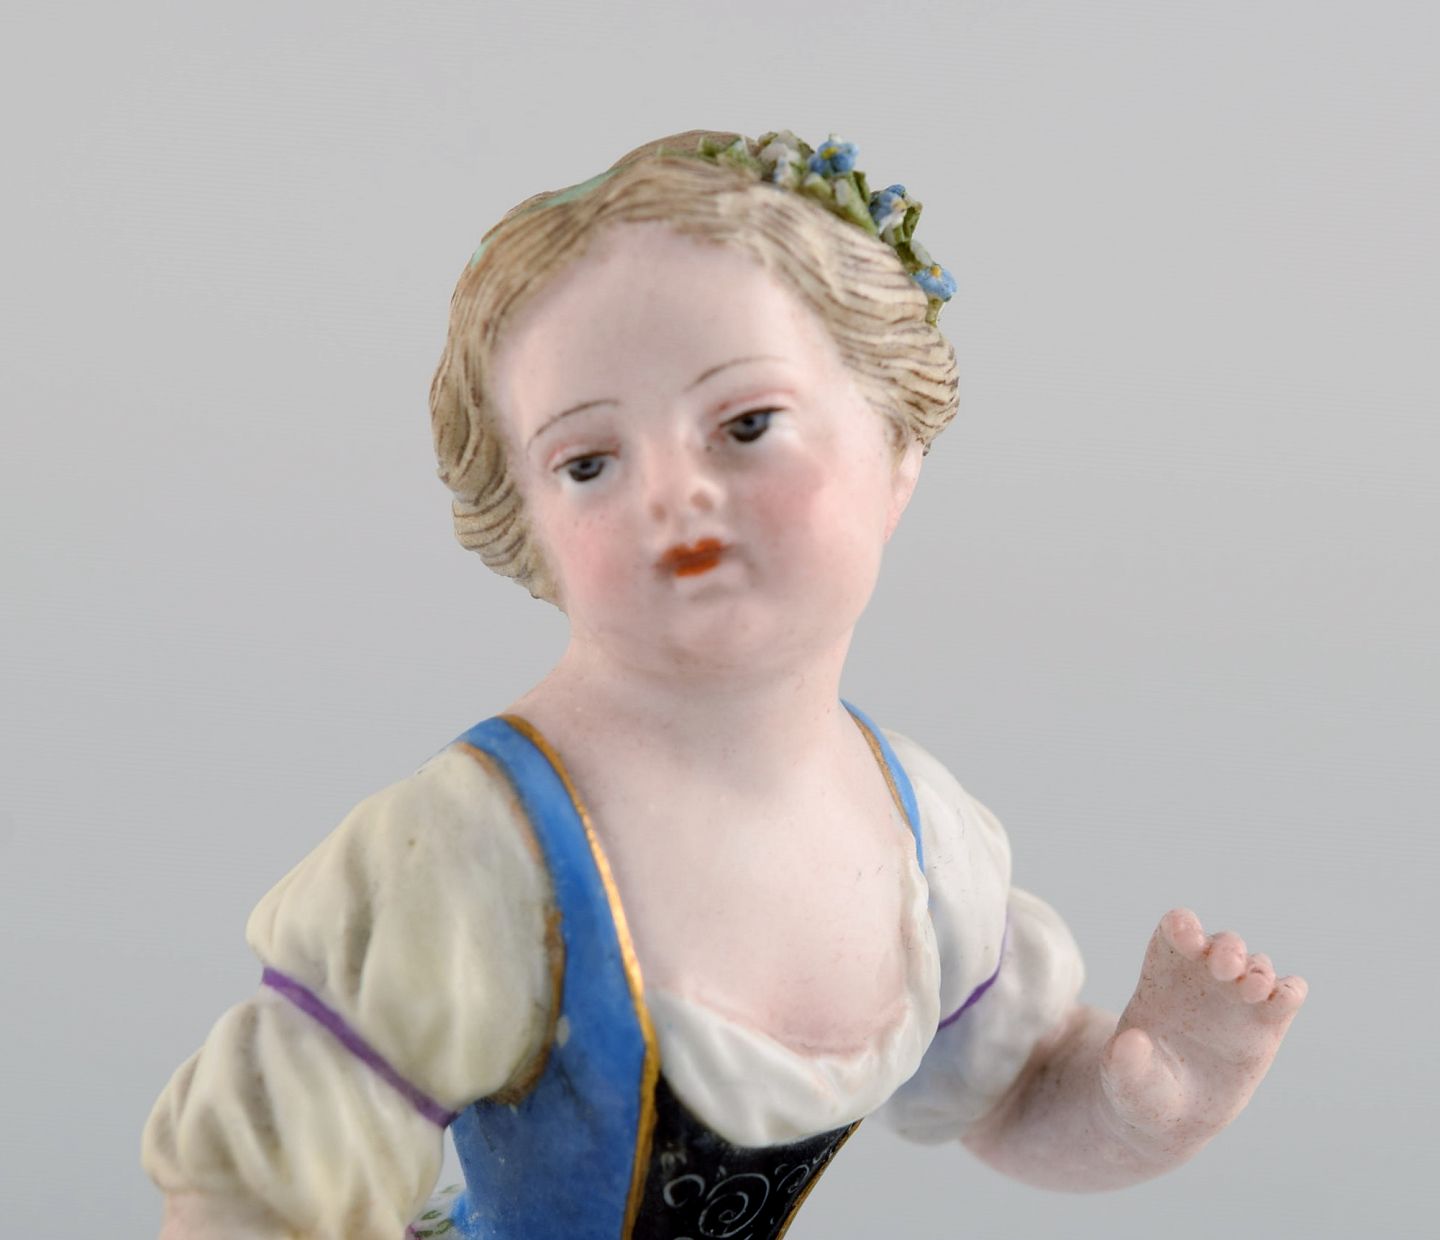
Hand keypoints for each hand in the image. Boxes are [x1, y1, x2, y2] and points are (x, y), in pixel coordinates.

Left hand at [1099, 908, 1306, 1159]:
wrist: (1171, 1114)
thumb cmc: (1140, 1086)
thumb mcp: (1125, 1078)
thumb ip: (1124, 1062)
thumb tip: (1132, 1042)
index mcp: (1163, 974)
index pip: (1176, 928)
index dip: (1184, 925)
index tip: (1188, 940)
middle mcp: (1204, 979)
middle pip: (1224, 943)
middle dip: (1228, 948)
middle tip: (1224, 969)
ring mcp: (1237, 1000)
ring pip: (1257, 965)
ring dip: (1258, 970)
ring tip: (1250, 990)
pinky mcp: (1266, 1025)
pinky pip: (1287, 995)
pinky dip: (1291, 990)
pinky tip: (1283, 998)